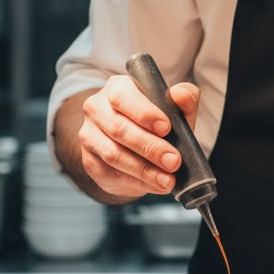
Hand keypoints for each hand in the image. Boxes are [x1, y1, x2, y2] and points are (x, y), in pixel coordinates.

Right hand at [78, 74, 199, 198]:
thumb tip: (179, 94)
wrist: (138, 146)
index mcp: (117, 87)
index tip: (166, 128)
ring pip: (113, 154)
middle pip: (119, 128)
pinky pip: (109, 173)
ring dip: (144, 170)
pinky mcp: (89, 160)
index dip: (144, 113)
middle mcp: (96, 108)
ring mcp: (89, 135)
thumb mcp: (176, 109)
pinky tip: (155, 185)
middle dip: (150, 147)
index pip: (122, 97)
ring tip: (168, 179)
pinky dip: (136, 182)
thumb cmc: (159, 121)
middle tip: (174, 161)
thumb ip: (185, 98)